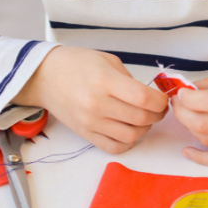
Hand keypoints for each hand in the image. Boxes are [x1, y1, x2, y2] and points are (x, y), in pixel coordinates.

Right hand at [13, 46, 168, 153]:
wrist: (45, 76)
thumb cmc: (76, 64)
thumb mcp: (108, 60)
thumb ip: (130, 80)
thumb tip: (150, 97)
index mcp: (105, 81)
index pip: (144, 99)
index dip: (161, 101)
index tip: (162, 98)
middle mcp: (97, 104)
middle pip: (141, 118)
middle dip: (157, 114)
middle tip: (157, 108)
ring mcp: (90, 122)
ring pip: (132, 136)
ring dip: (144, 129)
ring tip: (142, 118)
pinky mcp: (85, 134)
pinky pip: (114, 147)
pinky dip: (127, 142)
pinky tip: (128, 129)